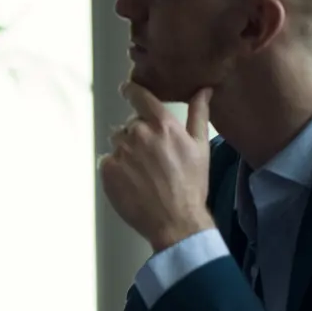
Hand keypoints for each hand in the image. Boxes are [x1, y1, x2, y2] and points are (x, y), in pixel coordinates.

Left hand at [98, 83, 215, 251]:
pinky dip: (116, 169)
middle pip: (130, 125)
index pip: (139, 95)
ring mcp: (121, 152)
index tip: (127, 90)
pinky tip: (132, 182)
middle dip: (139, 136)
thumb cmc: (192, 184)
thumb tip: (204, 89)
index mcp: (162, 124)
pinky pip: (107, 161)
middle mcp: (139, 134)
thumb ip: (199, 114)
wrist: (175, 221)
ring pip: (118, 142)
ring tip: (144, 173)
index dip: (131, 90)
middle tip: (153, 159)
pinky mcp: (107, 170)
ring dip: (127, 152)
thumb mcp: (201, 147)